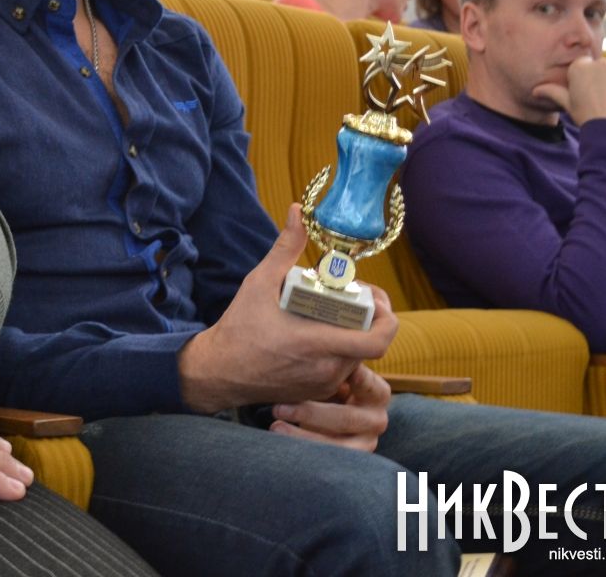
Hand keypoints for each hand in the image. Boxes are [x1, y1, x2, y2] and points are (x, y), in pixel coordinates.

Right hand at [178, 205, 397, 413]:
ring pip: (356, 356)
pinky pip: (341, 369)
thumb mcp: (259, 283)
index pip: (377, 340)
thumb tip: (297, 212)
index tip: (370, 298)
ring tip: (329, 313)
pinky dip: (337, 349)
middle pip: (369, 342)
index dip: (386, 317)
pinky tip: (317, 333)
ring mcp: (323, 384)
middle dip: (365, 317)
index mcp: (319, 344)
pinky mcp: (316, 392)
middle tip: (347, 297)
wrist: (219, 371)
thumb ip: (285, 248)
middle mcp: (327, 369)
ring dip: (351, 333)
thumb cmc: (239, 328)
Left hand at [269, 364, 390, 451]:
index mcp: (377, 391)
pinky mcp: (352, 456)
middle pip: (349, 418)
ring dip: (305, 433)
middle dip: (312, 412)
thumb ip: (330, 355)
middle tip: (279, 405)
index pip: (370, 385)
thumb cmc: (320, 377)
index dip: (354, 381)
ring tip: (275, 420)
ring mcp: (367, 440)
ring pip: (341, 444)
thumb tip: (318, 320)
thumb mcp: (329, 366)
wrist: (313, 407)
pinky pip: (330, 456)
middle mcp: (377, 417)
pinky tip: (278, 431)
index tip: (331, 376)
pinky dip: (303, 444)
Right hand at [534, 56, 605, 124]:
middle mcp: (601, 64)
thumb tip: (535, 90)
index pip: (581, 65)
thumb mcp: (566, 104)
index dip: (581, 78)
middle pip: (599, 66)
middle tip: (596, 97)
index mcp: (580, 67)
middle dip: (598, 77)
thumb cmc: (585, 115)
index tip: (582, 92)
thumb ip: (552, 92)